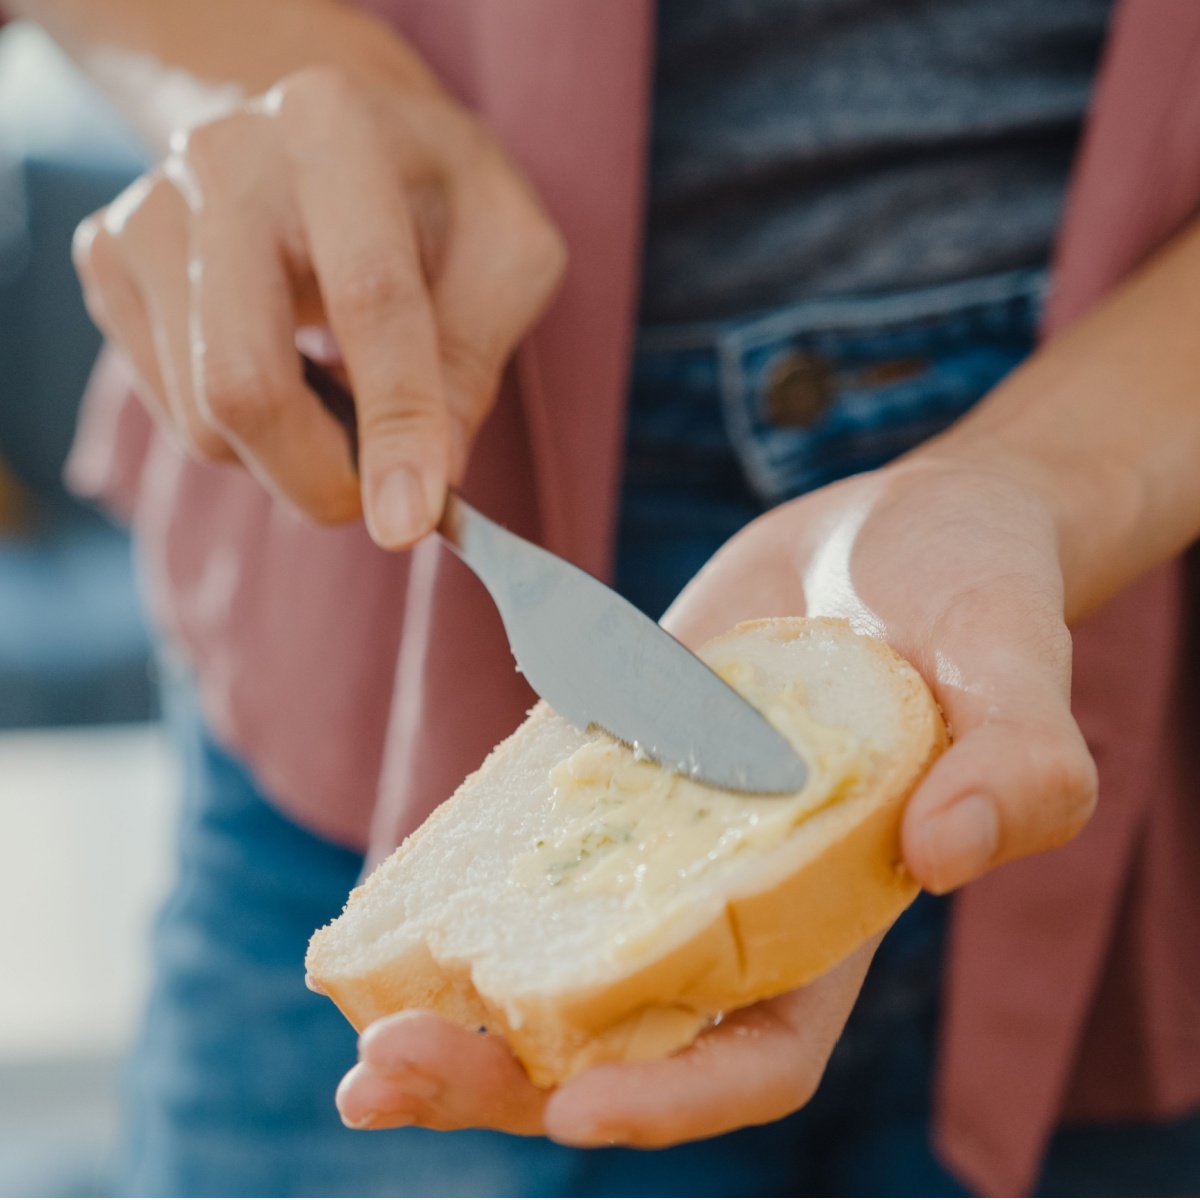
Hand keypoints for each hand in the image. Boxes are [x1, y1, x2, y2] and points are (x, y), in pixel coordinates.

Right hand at [72, 60, 565, 546]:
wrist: (330, 132)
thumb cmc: (436, 199)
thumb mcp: (507, 254)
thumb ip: (476, 360)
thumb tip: (423, 483)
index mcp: (337, 130)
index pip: (369, 299)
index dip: (396, 423)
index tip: (408, 522)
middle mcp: (225, 157)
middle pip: (245, 381)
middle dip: (320, 478)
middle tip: (381, 499)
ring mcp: (149, 208)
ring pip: (203, 417)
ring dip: (288, 456)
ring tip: (338, 401)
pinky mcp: (109, 259)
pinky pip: (170, 410)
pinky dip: (241, 432)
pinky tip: (282, 371)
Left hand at [333, 454, 1097, 1143]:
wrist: (885, 529)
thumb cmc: (972, 594)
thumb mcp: (1012, 660)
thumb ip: (1019, 761)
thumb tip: (946, 850)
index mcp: (835, 910)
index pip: (759, 1051)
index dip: (674, 1097)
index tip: (573, 1105)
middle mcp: (736, 897)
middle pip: (620, 1031)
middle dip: (508, 1072)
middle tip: (385, 1075)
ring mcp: (666, 837)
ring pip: (554, 956)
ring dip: (457, 1002)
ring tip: (354, 1013)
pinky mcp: (615, 769)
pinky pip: (530, 851)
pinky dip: (462, 887)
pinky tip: (388, 900)